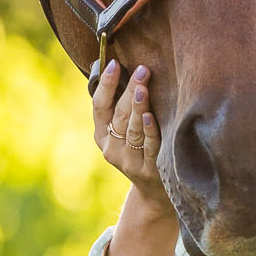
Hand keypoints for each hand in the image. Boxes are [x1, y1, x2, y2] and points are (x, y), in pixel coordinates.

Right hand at [91, 60, 171, 211]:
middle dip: (129, 89)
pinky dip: (149, 130)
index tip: (114, 64)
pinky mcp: (147, 170)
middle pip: (118, 115)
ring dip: (138, 107)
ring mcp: (128, 161)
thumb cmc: (142, 150)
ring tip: (143, 87)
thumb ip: (122, 106)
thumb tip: (125, 67)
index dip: (106, 85)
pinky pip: (149, 146)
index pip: (100, 106)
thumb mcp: (126, 132)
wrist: (155, 191)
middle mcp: (111, 148)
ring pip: (132, 129)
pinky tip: (150, 116)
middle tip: (142, 70)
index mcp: (102, 135)